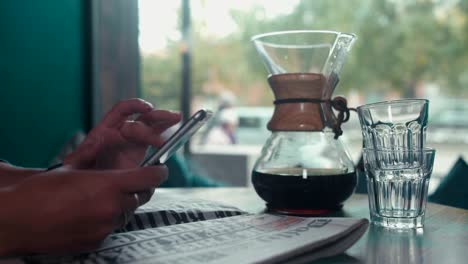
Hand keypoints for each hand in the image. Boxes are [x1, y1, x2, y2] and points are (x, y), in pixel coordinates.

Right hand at [0, 165, 166, 254]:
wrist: (15, 221)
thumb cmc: (39, 192)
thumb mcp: (72, 169)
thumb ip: (98, 160)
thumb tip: (111, 147)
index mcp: (109, 184)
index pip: (150, 177)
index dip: (159, 172)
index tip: (160, 168)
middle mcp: (112, 207)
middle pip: (141, 196)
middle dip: (139, 188)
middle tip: (129, 182)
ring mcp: (105, 227)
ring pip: (127, 213)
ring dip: (122, 205)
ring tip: (102, 198)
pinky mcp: (97, 241)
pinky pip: (112, 228)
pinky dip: (108, 220)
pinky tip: (90, 214)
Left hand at [64, 98, 180, 169]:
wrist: (85, 191)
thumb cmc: (78, 175)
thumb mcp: (74, 164)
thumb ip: (81, 155)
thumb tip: (95, 144)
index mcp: (105, 130)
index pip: (122, 111)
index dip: (135, 106)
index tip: (147, 109)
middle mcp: (121, 133)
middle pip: (142, 118)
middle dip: (156, 117)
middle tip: (169, 123)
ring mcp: (133, 144)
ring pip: (152, 127)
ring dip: (165, 121)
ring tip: (177, 118)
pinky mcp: (141, 155)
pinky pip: (156, 142)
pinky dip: (167, 136)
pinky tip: (177, 133)